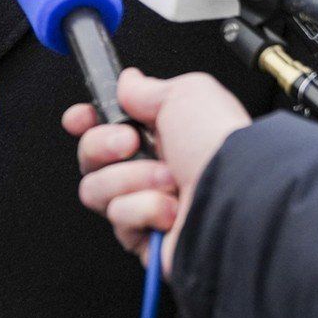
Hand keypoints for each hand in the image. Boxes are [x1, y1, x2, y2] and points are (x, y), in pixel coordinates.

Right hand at [64, 69, 251, 276]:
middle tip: (131, 144)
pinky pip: (119, 217)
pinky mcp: (144, 236)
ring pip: (97, 188)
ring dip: (131, 179)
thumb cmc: (219, 147)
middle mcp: (150, 168)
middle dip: (103, 144)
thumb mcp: (186, 93)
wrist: (237, 197)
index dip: (85, 121)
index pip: (104, 125)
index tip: (81, 117)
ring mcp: (144, 203)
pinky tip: (172, 209)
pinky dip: (144, 208)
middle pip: (90, 156)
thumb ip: (147, 88)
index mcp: (160, 133)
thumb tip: (128, 82)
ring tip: (167, 181)